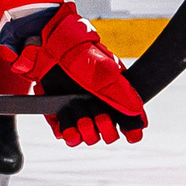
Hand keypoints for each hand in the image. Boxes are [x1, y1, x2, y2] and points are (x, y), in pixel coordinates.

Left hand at [7, 4, 145, 146]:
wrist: (48, 47)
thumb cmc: (80, 53)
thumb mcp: (104, 70)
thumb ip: (121, 92)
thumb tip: (136, 112)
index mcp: (115, 96)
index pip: (130, 123)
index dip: (131, 131)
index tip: (129, 133)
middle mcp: (99, 106)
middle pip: (109, 135)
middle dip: (105, 128)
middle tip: (98, 114)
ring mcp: (80, 111)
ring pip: (89, 137)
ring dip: (86, 130)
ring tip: (80, 114)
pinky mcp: (60, 115)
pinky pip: (68, 136)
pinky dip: (68, 133)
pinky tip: (67, 125)